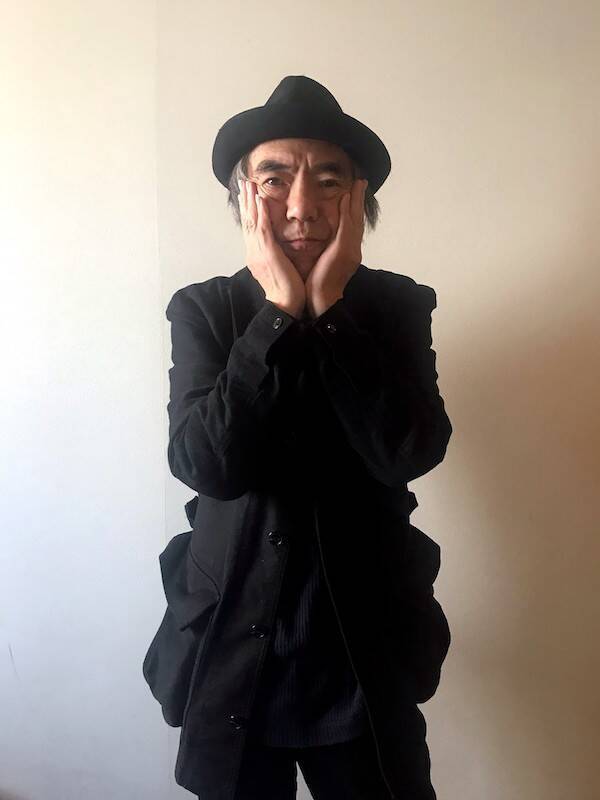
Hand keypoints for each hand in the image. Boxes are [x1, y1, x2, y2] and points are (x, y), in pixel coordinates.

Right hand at [239, 179, 305, 317]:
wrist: (285, 305)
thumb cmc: (286, 289)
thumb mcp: (277, 267)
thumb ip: (274, 254)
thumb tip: (275, 246)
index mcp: (255, 254)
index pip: (250, 227)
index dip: (247, 210)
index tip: (246, 194)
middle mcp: (253, 251)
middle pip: (247, 220)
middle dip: (244, 200)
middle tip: (242, 182)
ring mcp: (258, 252)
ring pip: (251, 221)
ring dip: (250, 200)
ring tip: (248, 184)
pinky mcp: (267, 253)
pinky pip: (262, 230)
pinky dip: (260, 214)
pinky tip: (259, 200)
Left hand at [305, 179, 367, 317]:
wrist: (322, 300)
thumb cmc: (320, 286)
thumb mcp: (327, 264)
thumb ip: (330, 251)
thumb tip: (327, 243)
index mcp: (350, 253)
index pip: (354, 226)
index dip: (355, 210)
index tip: (354, 195)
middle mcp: (354, 249)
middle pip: (358, 219)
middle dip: (360, 200)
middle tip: (361, 182)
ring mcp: (351, 249)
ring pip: (355, 219)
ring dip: (356, 200)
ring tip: (357, 184)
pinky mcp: (343, 250)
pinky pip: (346, 226)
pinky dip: (347, 211)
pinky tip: (345, 198)